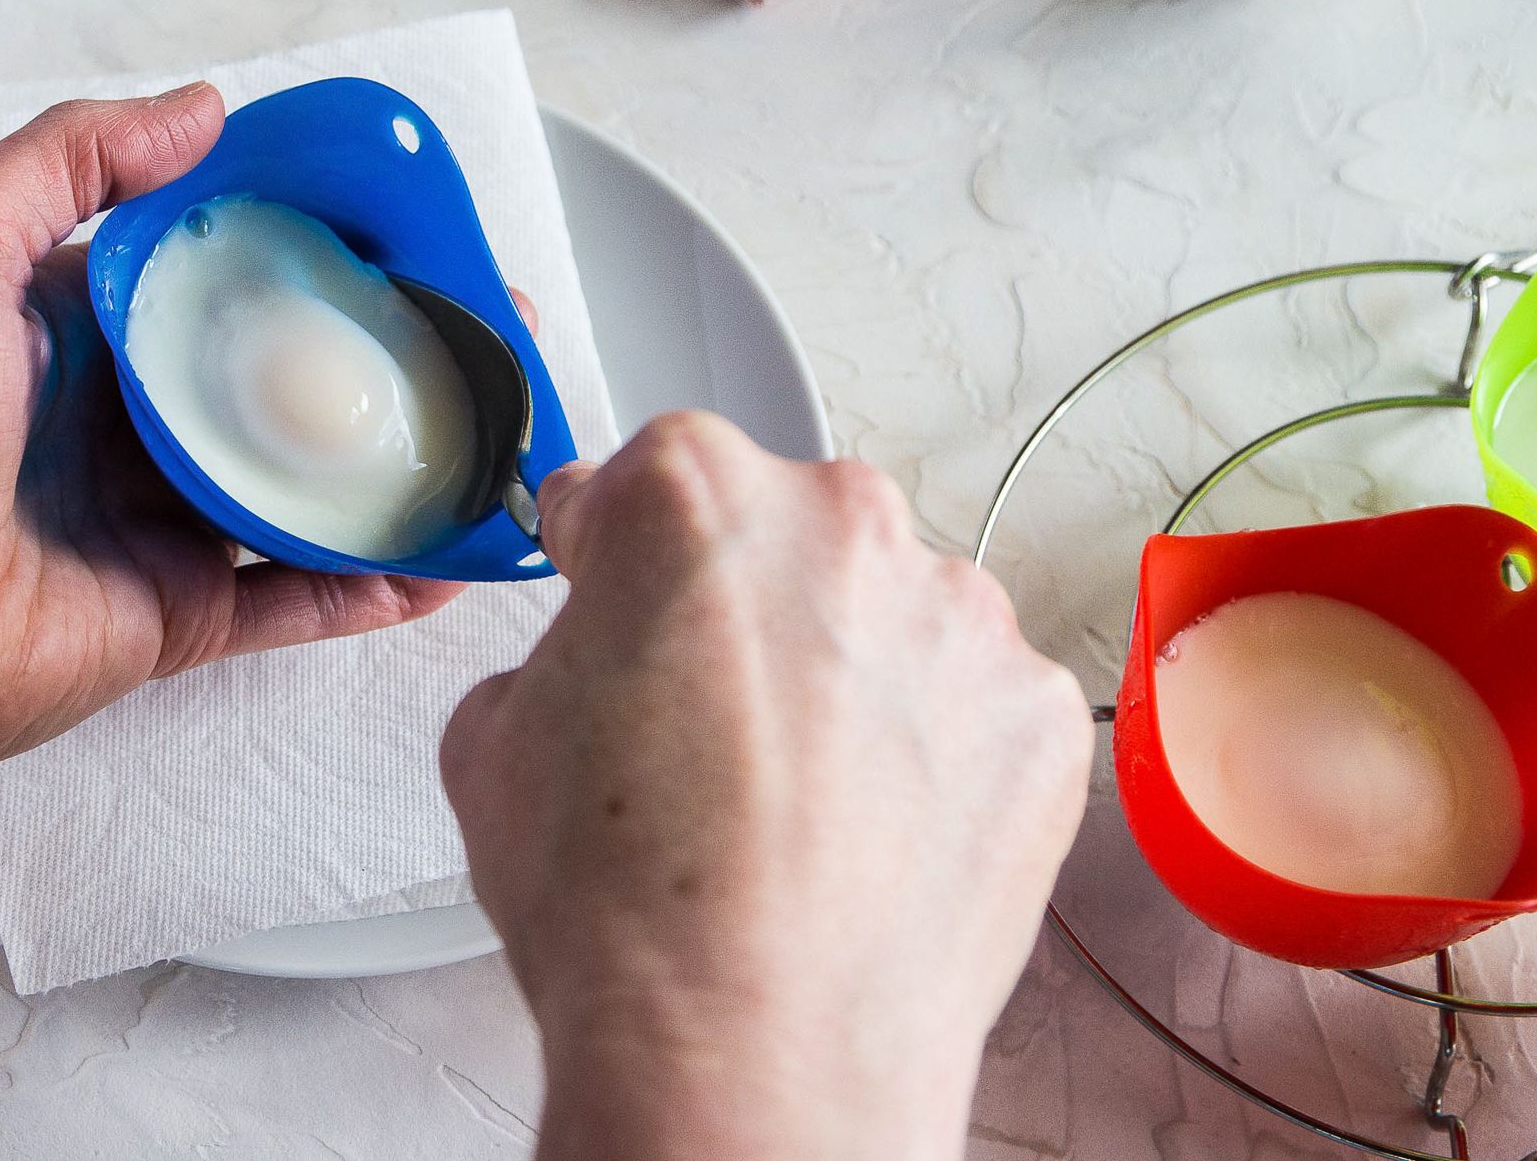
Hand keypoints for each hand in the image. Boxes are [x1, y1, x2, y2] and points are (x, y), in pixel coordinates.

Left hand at [0, 87, 464, 885]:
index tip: (413, 235)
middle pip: (295, 385)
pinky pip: (300, 600)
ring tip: (498, 441)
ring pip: (314, 491)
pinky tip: (450, 560)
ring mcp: (168, 522)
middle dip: (394, 360)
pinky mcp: (184, 615)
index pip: (235, 277)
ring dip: (405, 470)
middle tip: (487, 336)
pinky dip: (377, 585)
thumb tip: (204, 110)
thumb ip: (69, 161)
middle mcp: (139, 421)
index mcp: (92, 328)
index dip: (326, 253)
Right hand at [441, 413, 1092, 1159]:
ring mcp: (959, 615)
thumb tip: (596, 661)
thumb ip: (561, 650)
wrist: (753, 1054)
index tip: (620, 593)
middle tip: (710, 724)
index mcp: (694, 493)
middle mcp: (842, 524)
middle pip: (783, 534)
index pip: (642, 482)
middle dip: (746, 607)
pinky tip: (877, 833)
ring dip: (852, 675)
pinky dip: (937, 751)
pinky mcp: (1038, 712)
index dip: (616, 555)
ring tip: (799, 801)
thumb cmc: (631, 912)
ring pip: (892, 614)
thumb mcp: (497, 742)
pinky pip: (974, 701)